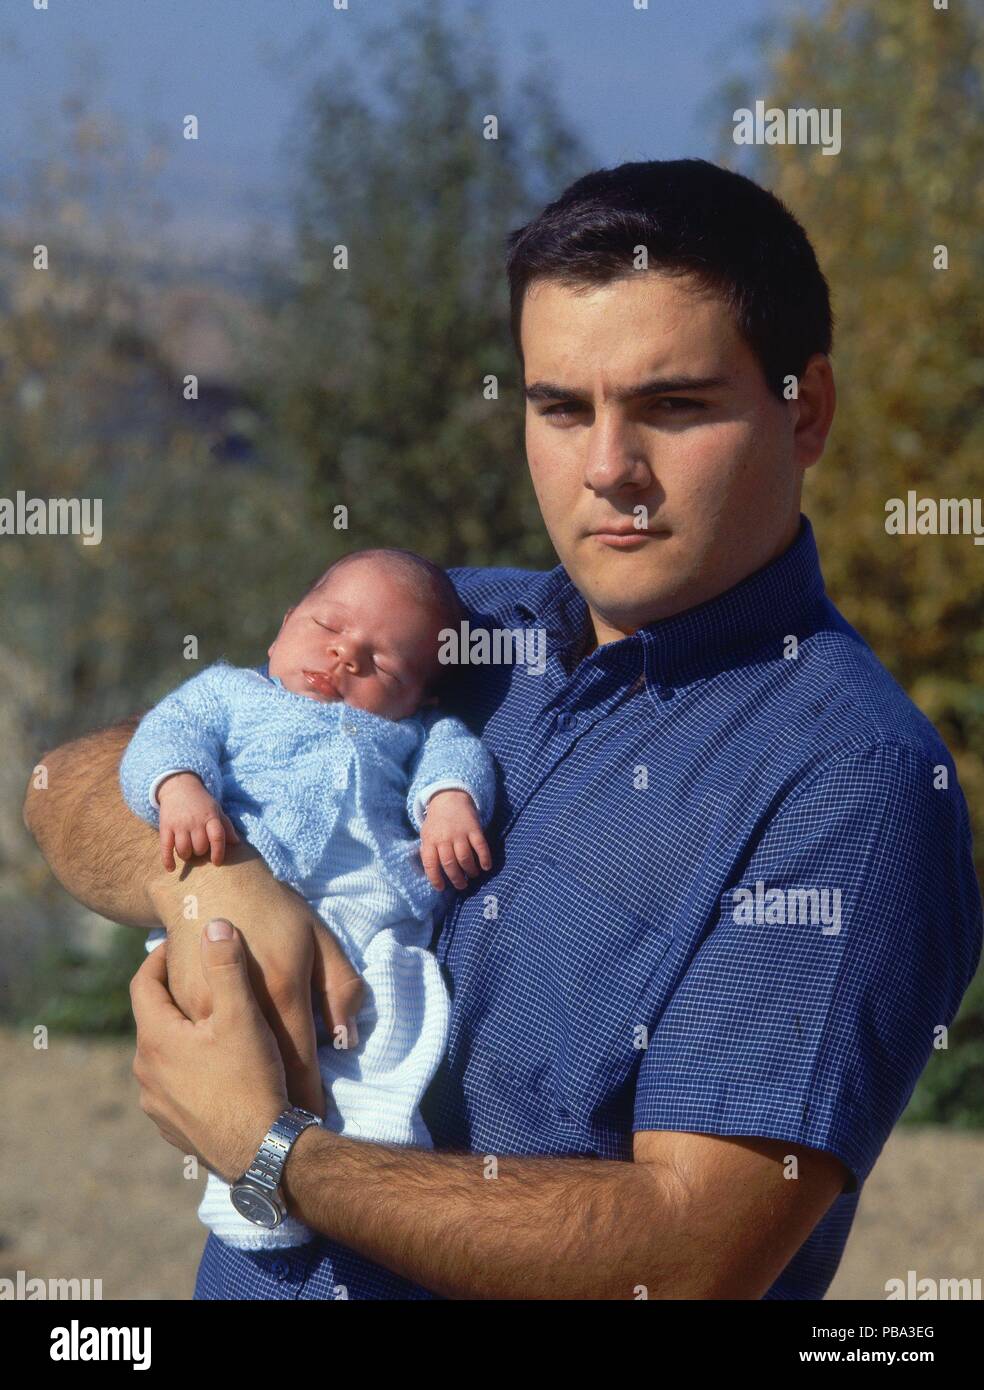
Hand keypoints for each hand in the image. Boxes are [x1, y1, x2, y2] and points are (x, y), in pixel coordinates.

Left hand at [131, 919, 289, 1182]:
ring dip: (183, 1036)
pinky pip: (175, 1087)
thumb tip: (213, 924)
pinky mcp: (173, 1129)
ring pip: (164, 1055)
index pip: (143, 984)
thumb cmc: (252, 1080)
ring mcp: (157, 1106)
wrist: (263, 1152)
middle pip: (154, 1020)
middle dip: (177, 997)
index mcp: (156, 1040)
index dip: (159, 958)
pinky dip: (190, 1070)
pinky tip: (220, 1069)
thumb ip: (226, 966)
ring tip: (216, 1026)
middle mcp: (145, 1073)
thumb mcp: (243, 1016)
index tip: (179, 944)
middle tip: (205, 981)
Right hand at [148, 844, 363, 1113]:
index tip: (317, 1120)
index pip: (300, 1057)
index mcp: (282, 988)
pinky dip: (213, 1067)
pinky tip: (223, 1082)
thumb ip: (339, 987)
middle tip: (291, 1125)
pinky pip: (197, 1049)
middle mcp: (241, 1005)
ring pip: (226, 1063)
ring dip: (242, 1088)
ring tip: (257, 1113)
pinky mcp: (177, 1009)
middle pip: (263, 1068)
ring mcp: (202, 1010)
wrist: (208, 882)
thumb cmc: (273, 908)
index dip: (309, 1094)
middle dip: (277, 1100)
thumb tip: (346, 1037)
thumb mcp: (318, 937)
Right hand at [157, 771, 239, 870]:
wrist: (179, 787)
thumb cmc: (201, 803)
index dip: (218, 852)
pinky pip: (166, 847)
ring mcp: (179, 824)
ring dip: (187, 855)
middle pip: (200, 847)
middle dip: (201, 852)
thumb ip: (226, 826)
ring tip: (188, 851)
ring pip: (184, 849)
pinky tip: (171, 868)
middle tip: (199, 847)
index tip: (217, 862)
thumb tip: (237, 843)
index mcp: (210, 817)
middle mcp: (195, 821)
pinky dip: (168, 860)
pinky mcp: (165, 827)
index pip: (217, 837)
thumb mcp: (216, 810)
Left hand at [419, 789, 491, 890]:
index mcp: (430, 841)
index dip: (435, 878)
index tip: (441, 888)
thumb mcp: (426, 834)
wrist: (448, 797)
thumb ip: (427, 851)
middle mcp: (444, 838)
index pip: (430, 863)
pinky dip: (484, 858)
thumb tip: (431, 873)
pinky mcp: (474, 829)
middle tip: (462, 885)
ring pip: (465, 858)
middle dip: (456, 879)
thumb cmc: (436, 822)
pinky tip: (486, 867)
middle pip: (449, 864)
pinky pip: (480, 846)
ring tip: (472, 875)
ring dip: (469, 871)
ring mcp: (460, 833)